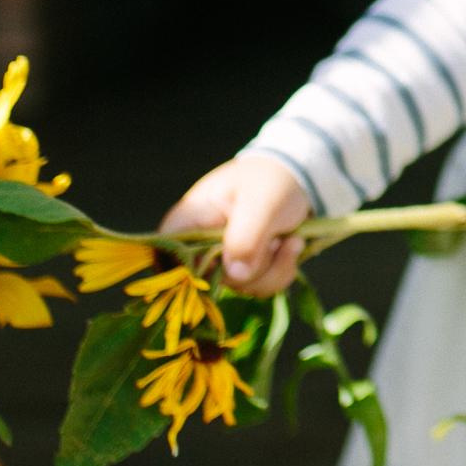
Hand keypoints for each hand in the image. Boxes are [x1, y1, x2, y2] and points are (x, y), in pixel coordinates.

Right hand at [162, 156, 311, 293]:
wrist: (300, 178)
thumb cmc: (272, 181)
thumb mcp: (262, 203)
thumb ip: (245, 238)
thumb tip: (235, 275)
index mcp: (189, 221)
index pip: (166, 256)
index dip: (187, 274)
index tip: (224, 270)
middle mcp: (199, 244)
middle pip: (210, 282)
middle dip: (252, 268)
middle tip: (275, 240)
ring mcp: (222, 258)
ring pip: (239, 286)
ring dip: (272, 268)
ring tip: (290, 239)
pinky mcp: (244, 268)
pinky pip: (258, 286)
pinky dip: (281, 270)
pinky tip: (292, 245)